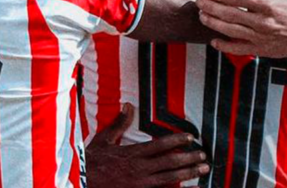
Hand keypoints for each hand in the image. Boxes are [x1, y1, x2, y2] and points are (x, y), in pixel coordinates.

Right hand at [86, 104, 208, 187]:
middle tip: (204, 155)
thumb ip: (119, 123)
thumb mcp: (104, 139)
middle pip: (170, 162)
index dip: (177, 140)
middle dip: (189, 158)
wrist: (82, 180)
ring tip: (203, 169)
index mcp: (133, 153)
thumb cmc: (93, 160)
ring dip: (188, 173)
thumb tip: (128, 105)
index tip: (190, 137)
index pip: (160, 145)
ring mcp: (141, 184)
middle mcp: (140, 169)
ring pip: (170, 178)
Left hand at [196, 0, 286, 57]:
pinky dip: (225, 46)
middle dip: (211, 7)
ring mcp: (261, 38)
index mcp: (267, 6)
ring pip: (231, 31)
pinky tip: (213, 41)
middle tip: (199, 2)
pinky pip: (239, 49)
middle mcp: (263, 22)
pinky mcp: (261, 50)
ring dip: (214, 23)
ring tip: (201, 16)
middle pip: (231, 14)